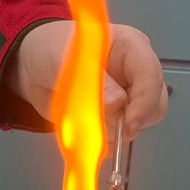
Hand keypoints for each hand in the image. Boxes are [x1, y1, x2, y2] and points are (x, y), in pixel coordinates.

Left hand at [12, 20, 168, 139]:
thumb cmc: (52, 50)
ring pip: (139, 124)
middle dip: (134, 119)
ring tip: (86, 120)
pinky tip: (86, 129)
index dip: (144, 103)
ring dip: (114, 131)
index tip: (128, 124)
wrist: (33, 66)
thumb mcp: (68, 58)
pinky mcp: (114, 117)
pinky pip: (119, 137)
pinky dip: (105, 140)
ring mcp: (127, 97)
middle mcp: (135, 73)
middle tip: (109, 127)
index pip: (151, 76)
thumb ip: (94, 80)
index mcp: (131, 48)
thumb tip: (117, 104)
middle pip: (156, 103)